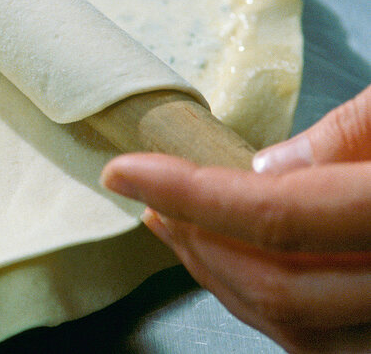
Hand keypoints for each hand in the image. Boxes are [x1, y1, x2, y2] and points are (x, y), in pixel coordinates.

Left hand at [101, 84, 370, 352]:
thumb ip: (345, 136)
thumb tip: (264, 167)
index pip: (277, 218)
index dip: (188, 194)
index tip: (124, 171)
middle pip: (278, 287)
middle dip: (198, 240)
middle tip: (149, 198)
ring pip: (295, 328)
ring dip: (221, 278)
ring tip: (175, 229)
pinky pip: (322, 341)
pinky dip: (269, 306)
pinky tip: (234, 268)